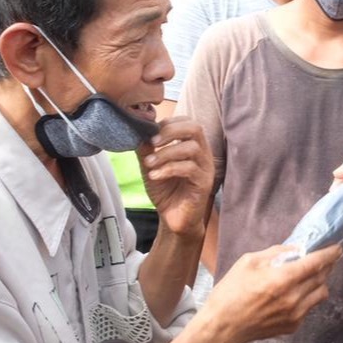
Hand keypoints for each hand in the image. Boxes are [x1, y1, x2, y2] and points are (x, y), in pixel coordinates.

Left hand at [140, 118, 214, 237]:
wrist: (174, 219)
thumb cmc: (166, 191)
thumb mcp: (151, 166)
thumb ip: (146, 149)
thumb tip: (137, 131)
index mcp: (193, 146)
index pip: (189, 122)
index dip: (170, 122)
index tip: (151, 133)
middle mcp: (203, 154)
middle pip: (195, 128)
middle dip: (171, 131)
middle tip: (152, 141)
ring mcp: (206, 169)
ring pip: (191, 148)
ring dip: (166, 153)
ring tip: (149, 163)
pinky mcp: (204, 184)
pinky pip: (189, 169)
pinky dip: (169, 169)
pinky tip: (154, 176)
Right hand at [205, 244, 340, 342]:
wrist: (223, 327)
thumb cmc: (231, 291)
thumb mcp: (249, 262)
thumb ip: (276, 253)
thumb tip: (296, 249)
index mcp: (282, 279)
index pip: (316, 263)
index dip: (330, 254)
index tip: (337, 247)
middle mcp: (294, 298)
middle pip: (322, 277)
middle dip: (327, 265)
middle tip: (326, 257)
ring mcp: (295, 314)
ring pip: (321, 293)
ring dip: (320, 281)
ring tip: (310, 275)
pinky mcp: (293, 326)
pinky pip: (310, 306)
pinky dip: (308, 296)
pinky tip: (295, 292)